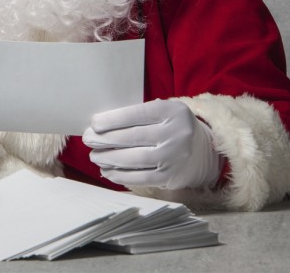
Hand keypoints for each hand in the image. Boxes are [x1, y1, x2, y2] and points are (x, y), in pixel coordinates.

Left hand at [82, 99, 222, 189]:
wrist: (202, 150)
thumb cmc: (169, 126)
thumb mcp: (161, 111)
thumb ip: (137, 115)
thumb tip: (100, 126)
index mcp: (172, 111)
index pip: (136, 114)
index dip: (112, 120)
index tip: (94, 124)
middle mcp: (176, 134)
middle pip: (132, 137)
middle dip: (105, 139)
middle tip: (88, 140)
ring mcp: (174, 157)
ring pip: (134, 159)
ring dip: (109, 158)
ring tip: (94, 156)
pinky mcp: (170, 176)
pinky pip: (140, 178)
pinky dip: (120, 175)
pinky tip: (107, 171)